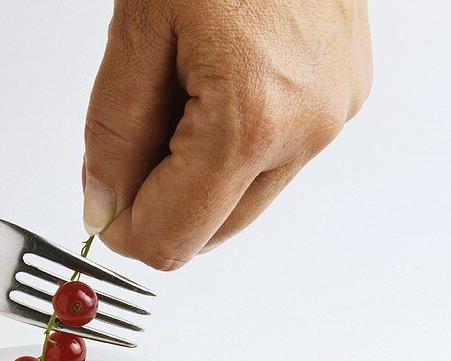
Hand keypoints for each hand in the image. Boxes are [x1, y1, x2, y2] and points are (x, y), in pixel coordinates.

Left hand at [82, 0, 371, 269]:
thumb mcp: (138, 30)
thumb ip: (114, 134)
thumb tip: (104, 210)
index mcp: (251, 121)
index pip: (173, 240)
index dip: (125, 234)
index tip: (103, 205)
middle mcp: (307, 130)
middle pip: (212, 231)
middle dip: (162, 200)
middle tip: (139, 128)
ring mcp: (334, 114)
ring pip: (245, 199)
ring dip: (199, 173)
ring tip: (187, 86)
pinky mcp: (347, 94)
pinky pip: (277, 157)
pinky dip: (236, 143)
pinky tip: (224, 78)